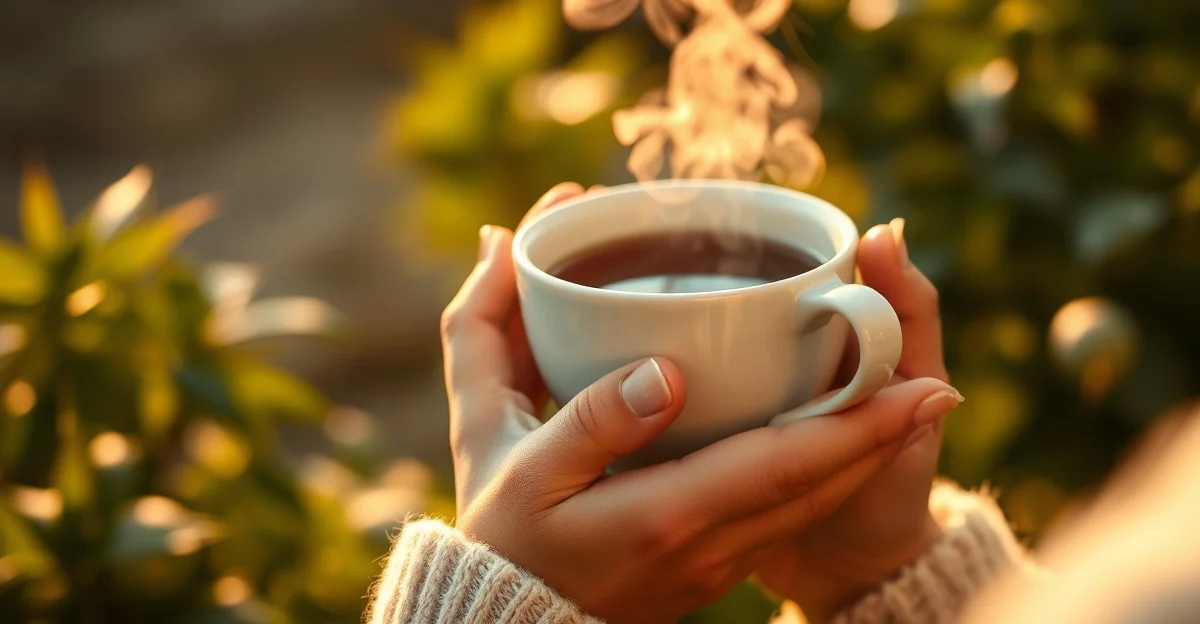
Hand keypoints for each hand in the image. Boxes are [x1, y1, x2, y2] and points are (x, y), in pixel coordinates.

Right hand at [441, 186, 960, 622]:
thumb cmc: (505, 538)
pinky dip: (823, 476)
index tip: (925, 384)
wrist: (505, 619)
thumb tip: (666, 368)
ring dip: (861, 456)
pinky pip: (784, 516)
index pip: (787, 465)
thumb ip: (590, 415)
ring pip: (807, 504)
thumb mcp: (518, 464)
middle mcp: (706, 543)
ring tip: (907, 404)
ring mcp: (712, 560)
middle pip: (816, 485)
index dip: (860, 426)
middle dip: (882, 436)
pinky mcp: (707, 562)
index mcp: (667, 514)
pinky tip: (835, 443)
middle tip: (939, 385)